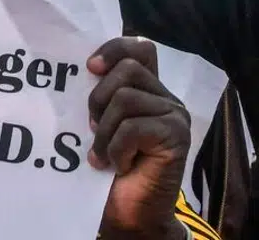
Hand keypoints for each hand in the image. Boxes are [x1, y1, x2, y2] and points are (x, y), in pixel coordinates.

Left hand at [89, 38, 191, 238]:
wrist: (129, 211)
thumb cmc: (109, 165)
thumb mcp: (99, 122)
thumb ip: (100, 94)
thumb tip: (81, 66)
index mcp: (147, 88)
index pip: (138, 47)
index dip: (113, 49)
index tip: (90, 68)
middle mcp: (165, 96)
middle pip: (127, 69)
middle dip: (99, 98)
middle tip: (92, 128)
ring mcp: (174, 114)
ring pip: (125, 98)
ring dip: (105, 131)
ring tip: (103, 154)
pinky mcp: (177, 135)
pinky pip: (133, 127)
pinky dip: (117, 148)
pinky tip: (118, 165)